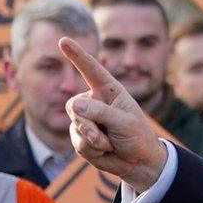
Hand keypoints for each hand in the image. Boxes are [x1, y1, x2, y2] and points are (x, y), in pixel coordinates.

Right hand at [60, 37, 166, 192]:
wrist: (138, 161)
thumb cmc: (137, 136)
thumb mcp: (125, 122)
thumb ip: (101, 113)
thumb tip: (74, 105)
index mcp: (109, 91)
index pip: (91, 70)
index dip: (78, 56)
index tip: (64, 40)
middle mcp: (94, 102)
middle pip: (75, 106)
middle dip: (88, 124)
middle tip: (105, 137)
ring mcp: (85, 120)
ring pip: (76, 127)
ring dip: (94, 140)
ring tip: (111, 143)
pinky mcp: (80, 137)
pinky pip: (78, 143)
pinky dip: (93, 149)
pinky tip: (106, 149)